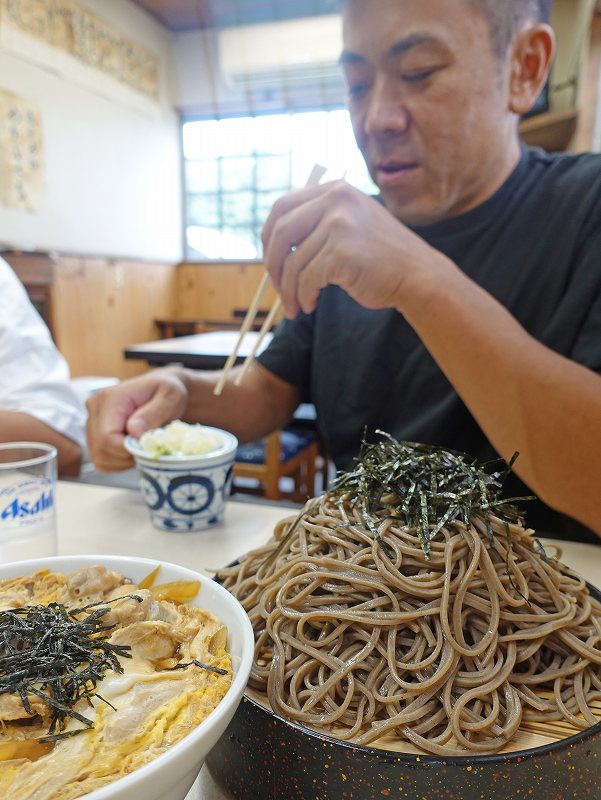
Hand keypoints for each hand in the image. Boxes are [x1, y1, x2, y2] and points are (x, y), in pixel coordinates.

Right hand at [86, 369, 188, 470]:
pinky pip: (101, 460)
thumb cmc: (167, 392)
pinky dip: (119, 462)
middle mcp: (96, 409)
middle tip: (148, 449)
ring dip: (123, 461)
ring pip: (99, 457)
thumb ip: (155, 413)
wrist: (162, 390)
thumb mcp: (171, 396)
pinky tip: (133, 450)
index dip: (127, 450)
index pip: (106, 437)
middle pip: (100, 449)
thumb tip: (134, 431)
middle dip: (127, 457)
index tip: (148, 448)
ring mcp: (92, 422)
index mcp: (111, 398)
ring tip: (141, 447)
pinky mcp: (95, 434)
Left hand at [261, 180, 439, 317]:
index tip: (270, 260)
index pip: (282, 207)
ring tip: (296, 306)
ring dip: (290, 291)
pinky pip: (306, 279)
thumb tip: (273, 246)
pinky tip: (310, 305)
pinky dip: (304, 297)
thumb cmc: (381, 259)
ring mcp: (340, 224)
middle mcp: (336, 200)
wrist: (418, 276)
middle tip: (277, 289)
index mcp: (335, 190)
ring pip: (293, 263)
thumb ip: (318, 224)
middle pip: (281, 233)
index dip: (268, 236)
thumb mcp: (350, 226)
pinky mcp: (342, 252)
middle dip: (273, 266)